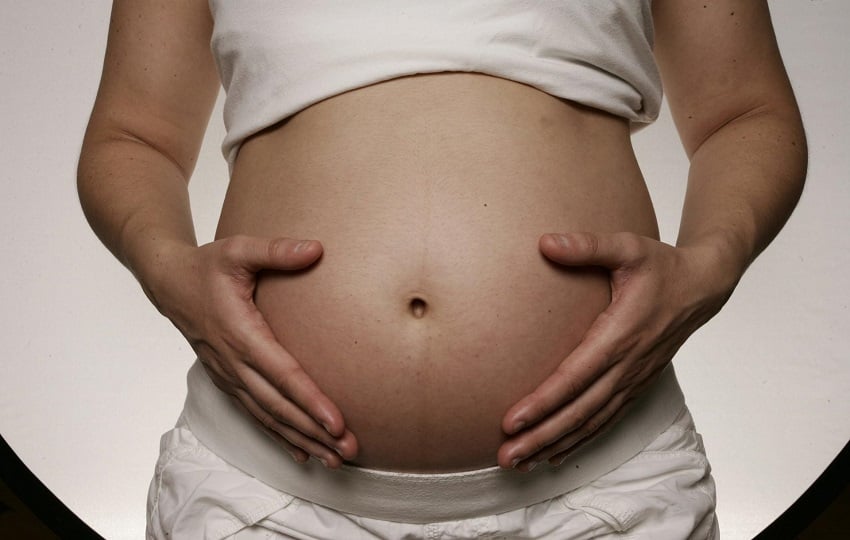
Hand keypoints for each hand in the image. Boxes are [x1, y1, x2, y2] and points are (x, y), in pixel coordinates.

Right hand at [147, 235, 357, 467]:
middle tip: (348, 451)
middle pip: (278, 406)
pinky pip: (255, 414)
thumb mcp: (239, 250)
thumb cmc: (206, 266)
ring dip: (301, 439)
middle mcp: (233, 362)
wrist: (168, 282)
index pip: (282, 374)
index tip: (337, 422)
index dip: (310, 400)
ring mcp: (228, 375)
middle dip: (314, 431)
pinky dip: (279, 435)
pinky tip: (301, 452)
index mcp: (240, 333)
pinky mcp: (227, 380)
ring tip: (333, 459)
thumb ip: (276, 250)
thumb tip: (316, 249)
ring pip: (268, 417)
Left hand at [497, 231, 737, 470]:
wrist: (703, 286)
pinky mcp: (636, 384)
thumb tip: (545, 242)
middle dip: (541, 436)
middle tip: (505, 456)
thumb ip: (588, 246)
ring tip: (520, 463)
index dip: (543, 401)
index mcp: (621, 334)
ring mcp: (634, 379)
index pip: (575, 376)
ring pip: (591, 422)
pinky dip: (579, 440)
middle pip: (579, 411)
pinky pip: (606, 420)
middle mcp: (627, 365)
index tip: (512, 421)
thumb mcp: (628, 247)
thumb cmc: (662, 265)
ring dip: (555, 445)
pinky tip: (555, 454)